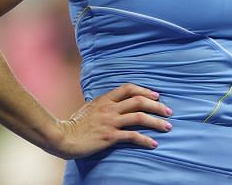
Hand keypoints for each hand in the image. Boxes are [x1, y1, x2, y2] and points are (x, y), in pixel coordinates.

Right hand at [51, 83, 172, 158]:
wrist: (63, 137)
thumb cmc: (74, 125)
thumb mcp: (88, 108)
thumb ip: (102, 105)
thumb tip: (112, 105)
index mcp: (105, 99)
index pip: (129, 88)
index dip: (145, 90)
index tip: (156, 95)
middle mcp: (110, 108)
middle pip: (139, 101)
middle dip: (157, 106)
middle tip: (169, 112)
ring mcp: (110, 122)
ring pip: (139, 117)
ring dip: (156, 122)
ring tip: (168, 127)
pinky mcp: (110, 136)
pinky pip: (132, 136)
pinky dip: (145, 139)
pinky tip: (154, 143)